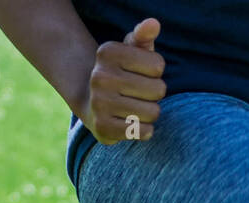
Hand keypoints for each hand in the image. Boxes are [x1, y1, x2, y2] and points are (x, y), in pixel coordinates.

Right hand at [79, 17, 165, 143]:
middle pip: (158, 90)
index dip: (156, 72)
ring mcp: (100, 104)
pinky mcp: (103, 128)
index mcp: (108, 52)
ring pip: (152, 112)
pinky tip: (135, 123)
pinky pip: (143, 132)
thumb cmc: (121, 72)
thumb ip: (143, 36)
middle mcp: (100, 77)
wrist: (90, 102)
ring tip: (137, 108)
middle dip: (155, 94)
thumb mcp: (130, 50)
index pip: (158, 65)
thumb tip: (153, 24)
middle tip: (140, 94)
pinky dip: (145, 130)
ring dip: (151, 113)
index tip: (141, 73)